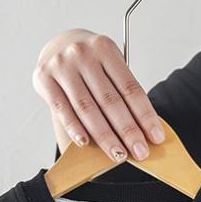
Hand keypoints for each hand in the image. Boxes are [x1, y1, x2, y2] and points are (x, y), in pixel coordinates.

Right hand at [33, 29, 165, 162]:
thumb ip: (120, 94)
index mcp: (105, 48)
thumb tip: (140, 132)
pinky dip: (75, 128)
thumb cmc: (89, 65)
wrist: (57, 47)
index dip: (145, 115)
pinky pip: (62, 109)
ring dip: (105, 136)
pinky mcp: (44, 79)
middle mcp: (83, 54)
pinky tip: (86, 143)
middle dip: (128, 131)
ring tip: (118, 154)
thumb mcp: (107, 68)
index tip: (156, 137)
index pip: (130, 88)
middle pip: (110, 100)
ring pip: (87, 108)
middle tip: (140, 152)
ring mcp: (62, 66)